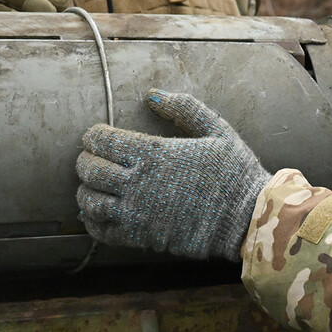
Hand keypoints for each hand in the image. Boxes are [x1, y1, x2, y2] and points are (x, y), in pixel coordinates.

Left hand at [76, 89, 271, 260]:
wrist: (246, 218)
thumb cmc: (235, 172)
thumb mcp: (217, 130)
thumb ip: (184, 109)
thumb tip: (152, 95)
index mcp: (155, 153)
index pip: (102, 141)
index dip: (94, 135)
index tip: (97, 135)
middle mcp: (139, 183)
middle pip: (90, 170)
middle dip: (85, 160)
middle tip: (91, 157)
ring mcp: (137, 213)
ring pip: (89, 201)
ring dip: (85, 190)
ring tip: (94, 185)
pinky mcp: (142, 237)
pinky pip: (102, 231)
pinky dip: (92, 221)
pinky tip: (99, 213)